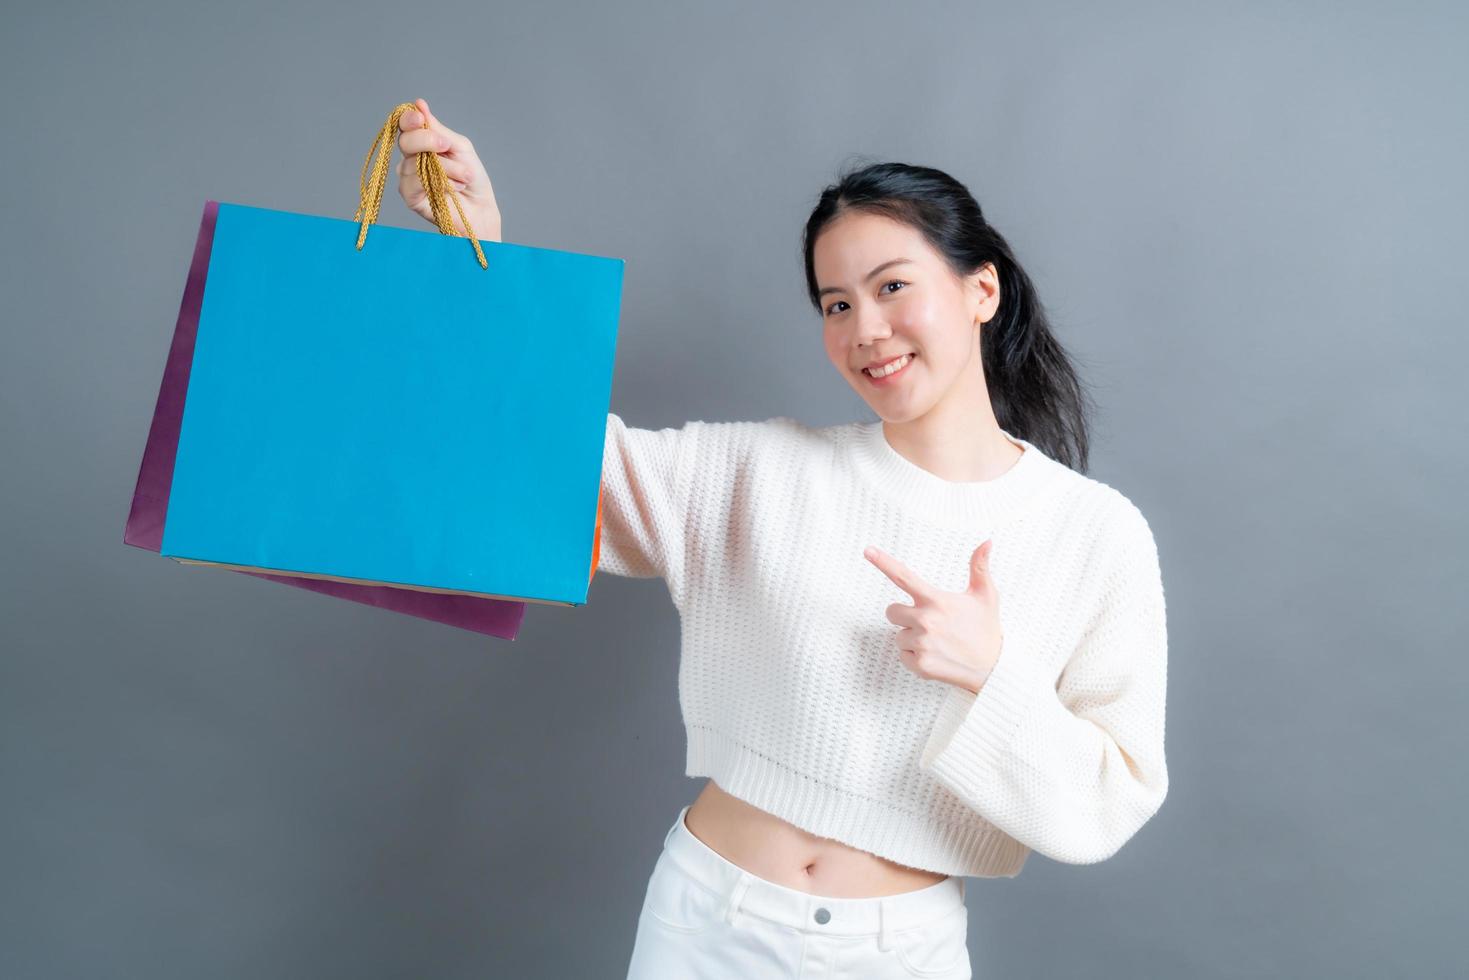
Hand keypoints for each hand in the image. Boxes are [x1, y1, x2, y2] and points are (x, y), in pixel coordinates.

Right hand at [395, 98, 501, 240]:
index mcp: (422, 144)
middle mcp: (411, 159)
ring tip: (464, 176)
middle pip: (405, 141)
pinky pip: (413, 181)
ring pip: (414, 162)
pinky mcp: (411, 197)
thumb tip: (418, 104)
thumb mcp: (459, 147)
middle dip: (427, 140)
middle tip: (447, 146)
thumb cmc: (472, 178)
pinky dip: (439, 181)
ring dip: (446, 167)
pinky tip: (454, 187)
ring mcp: (409, 178)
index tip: (420, 118)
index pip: (405, 126)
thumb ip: (438, 129)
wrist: (482, 209)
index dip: (409, 119)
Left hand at [864, 540, 1004, 694]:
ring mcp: (921, 644)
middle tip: (929, 622)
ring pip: (898, 636)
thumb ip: (980, 567)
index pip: (904, 577)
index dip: (883, 562)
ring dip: (912, 637)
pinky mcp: (920, 664)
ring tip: (937, 641)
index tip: (867, 550)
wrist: (993, 668)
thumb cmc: (986, 629)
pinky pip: (903, 655)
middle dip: (904, 615)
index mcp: (936, 601)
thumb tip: (987, 541)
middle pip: (891, 611)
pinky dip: (915, 656)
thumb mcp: (986, 596)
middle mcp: (926, 621)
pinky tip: (935, 655)